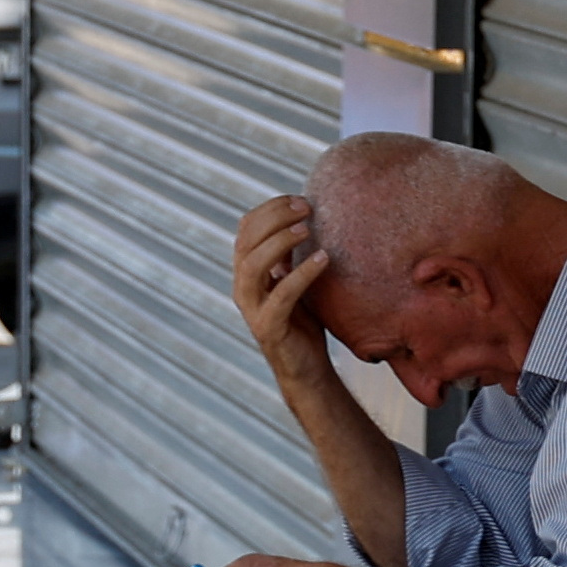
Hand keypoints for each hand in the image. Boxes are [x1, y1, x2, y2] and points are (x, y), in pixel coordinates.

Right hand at [232, 195, 333, 390]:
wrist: (306, 368)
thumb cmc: (303, 321)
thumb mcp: (295, 279)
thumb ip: (290, 254)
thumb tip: (304, 215)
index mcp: (247, 271)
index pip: (247, 227)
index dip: (270, 208)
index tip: (300, 198)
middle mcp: (243, 287)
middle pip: (246, 240)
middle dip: (275, 218)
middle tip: (306, 207)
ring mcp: (252, 308)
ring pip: (253, 265)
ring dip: (279, 241)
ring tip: (307, 228)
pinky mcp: (268, 328)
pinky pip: (281, 295)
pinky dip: (301, 274)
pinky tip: (323, 259)